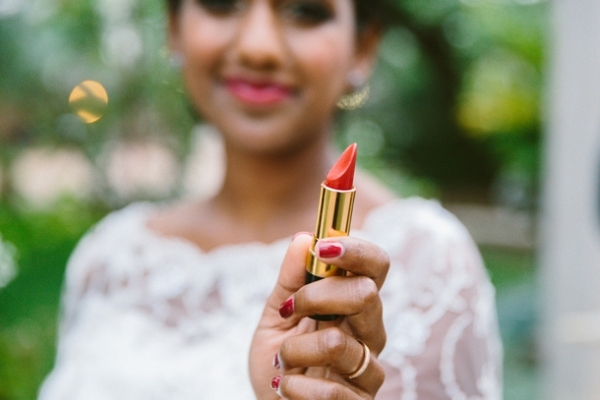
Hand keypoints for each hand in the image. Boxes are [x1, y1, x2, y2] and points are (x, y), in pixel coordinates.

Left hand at [249, 233, 389, 398]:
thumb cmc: (280, 361)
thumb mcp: (276, 316)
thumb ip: (290, 281)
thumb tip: (303, 238)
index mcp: (354, 304)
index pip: (376, 266)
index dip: (356, 250)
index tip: (321, 248)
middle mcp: (370, 332)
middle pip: (365, 294)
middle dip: (316, 296)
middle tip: (289, 310)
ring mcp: (368, 369)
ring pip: (337, 344)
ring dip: (294, 351)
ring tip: (281, 362)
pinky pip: (331, 391)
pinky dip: (294, 387)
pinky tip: (285, 388)